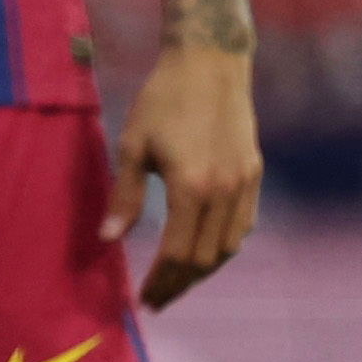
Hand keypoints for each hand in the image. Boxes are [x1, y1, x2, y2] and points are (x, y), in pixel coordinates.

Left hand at [123, 40, 262, 308]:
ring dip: (203, 269)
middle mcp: (224, 191)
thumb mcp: (133, 146)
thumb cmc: (163, 99)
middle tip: (157, 298)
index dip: (160, 281)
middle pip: (205, 258)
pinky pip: (243, 224)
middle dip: (179, 284)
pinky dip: (224, 244)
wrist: (210, 62)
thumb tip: (109, 239)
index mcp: (191, 187)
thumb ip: (125, 196)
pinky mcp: (253, 172)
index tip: (144, 298)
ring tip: (178, 278)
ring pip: (229, 246)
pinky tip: (205, 247)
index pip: (177, 252)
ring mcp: (244, 183)